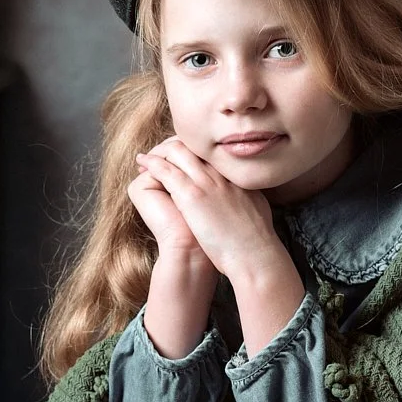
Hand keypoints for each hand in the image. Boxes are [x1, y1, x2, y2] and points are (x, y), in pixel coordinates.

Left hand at [134, 137, 285, 281]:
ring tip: (148, 157)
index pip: (213, 155)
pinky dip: (152, 163)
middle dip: (176, 146)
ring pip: (178, 151)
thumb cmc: (257, 243)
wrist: (254, 255)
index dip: (196, 153)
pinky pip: (166, 170)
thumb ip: (248, 199)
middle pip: (195, 147)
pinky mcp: (191, 195)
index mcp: (237, 178)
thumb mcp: (258, 210)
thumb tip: (246, 199)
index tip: (185, 159)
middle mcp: (222, 174)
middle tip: (162, 154)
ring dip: (160, 151)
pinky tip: (142, 162)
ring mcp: (207, 182)